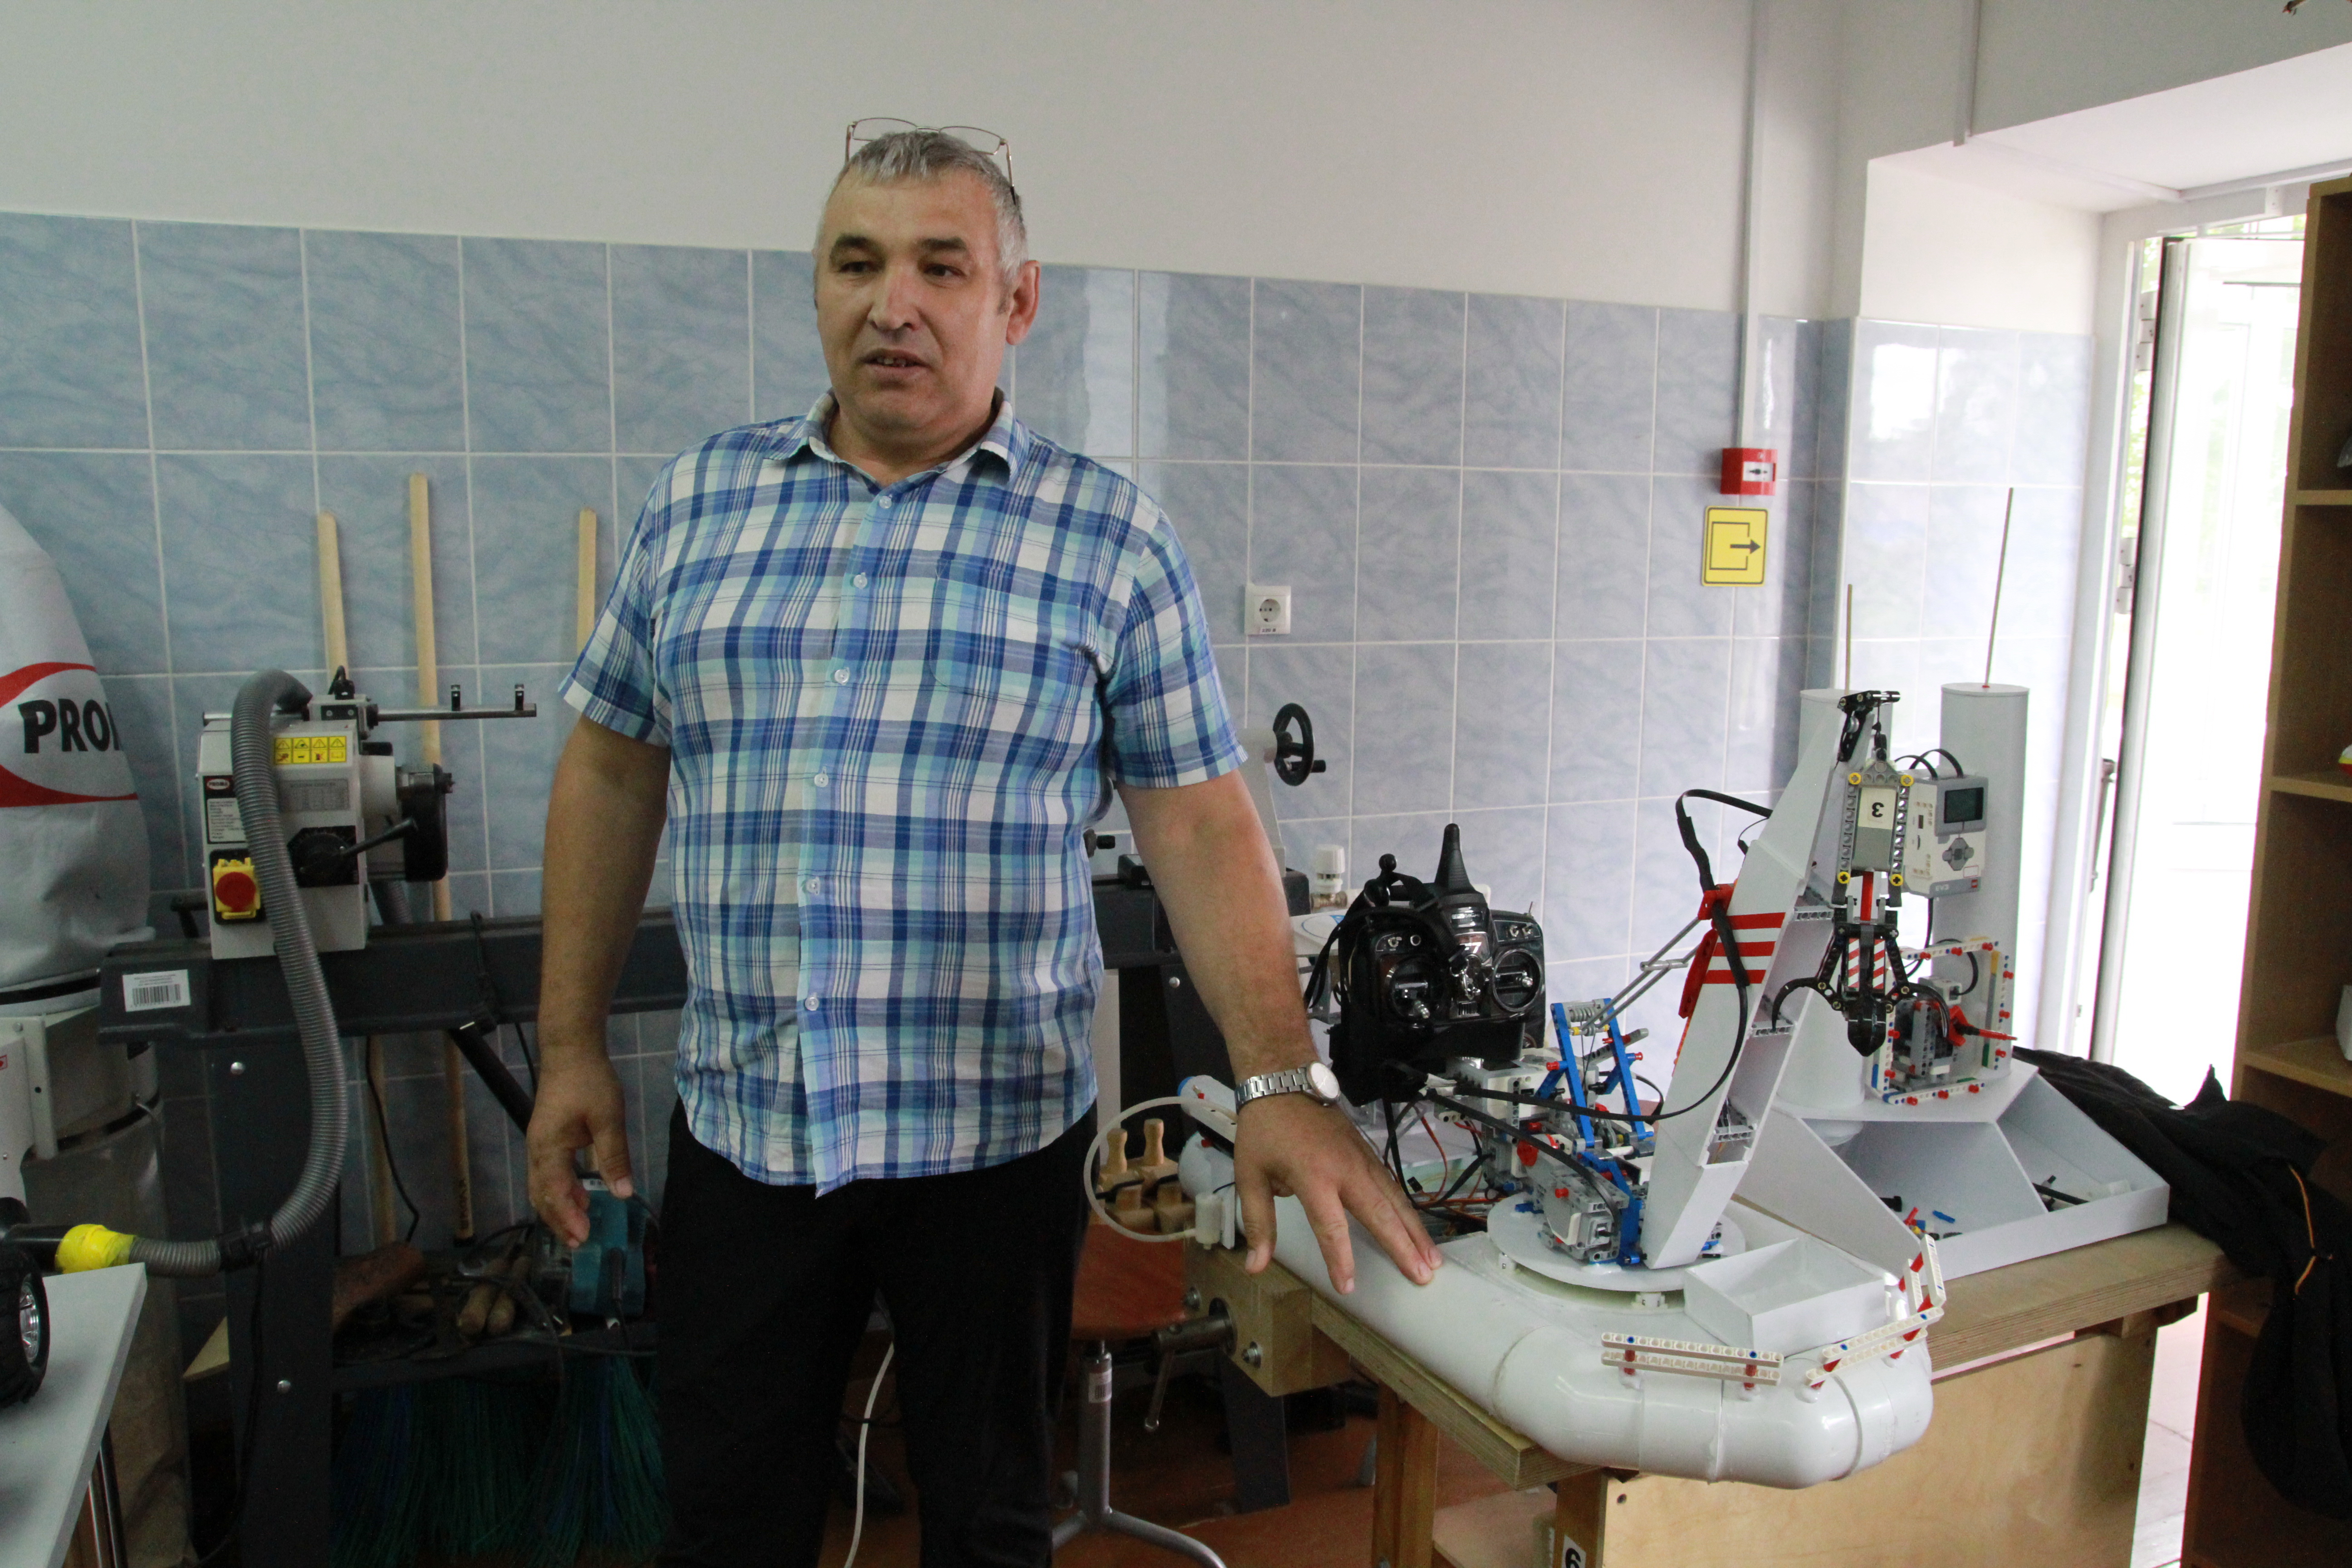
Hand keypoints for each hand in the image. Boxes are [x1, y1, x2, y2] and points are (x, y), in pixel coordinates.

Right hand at [525, 1051, 635, 1246]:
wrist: (570, 1051)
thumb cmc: (589, 1082)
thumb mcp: (609, 1118)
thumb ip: (614, 1156)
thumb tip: (623, 1193)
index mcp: (549, 1148)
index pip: (555, 1192)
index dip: (568, 1217)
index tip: (583, 1237)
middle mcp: (538, 1151)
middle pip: (542, 1195)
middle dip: (559, 1220)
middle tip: (578, 1243)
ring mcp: (539, 1145)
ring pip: (542, 1186)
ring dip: (558, 1207)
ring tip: (578, 1227)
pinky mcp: (547, 1139)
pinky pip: (548, 1173)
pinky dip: (560, 1190)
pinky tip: (579, 1196)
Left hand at [1233, 1093, 1440, 1292]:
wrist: (1284, 1082)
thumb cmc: (1264, 1131)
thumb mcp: (1250, 1176)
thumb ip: (1258, 1223)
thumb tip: (1255, 1266)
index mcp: (1313, 1176)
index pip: (1330, 1226)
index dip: (1340, 1259)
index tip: (1348, 1287)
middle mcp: (1345, 1169)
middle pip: (1379, 1213)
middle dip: (1402, 1246)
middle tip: (1423, 1276)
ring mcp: (1362, 1159)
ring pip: (1395, 1199)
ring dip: (1415, 1230)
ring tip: (1433, 1260)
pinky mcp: (1368, 1153)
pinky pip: (1393, 1185)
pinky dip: (1408, 1209)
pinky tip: (1418, 1229)